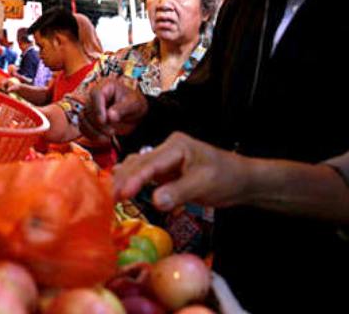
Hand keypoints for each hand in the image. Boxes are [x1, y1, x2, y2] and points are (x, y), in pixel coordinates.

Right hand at [80, 77, 146, 141]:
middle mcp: (95, 95)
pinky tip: (103, 138)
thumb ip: (122, 109)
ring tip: (109, 136)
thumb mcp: (133, 104)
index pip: (95, 94)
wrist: (135, 113)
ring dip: (94, 131)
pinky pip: (82, 126)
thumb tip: (110, 117)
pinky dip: (90, 135)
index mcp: (106, 86)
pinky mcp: (88, 118)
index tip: (104, 121)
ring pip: (83, 118)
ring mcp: (90, 106)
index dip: (97, 108)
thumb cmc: (134, 104)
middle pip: (88, 108)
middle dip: (99, 124)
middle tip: (112, 131)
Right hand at [112, 132, 250, 209]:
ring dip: (123, 180)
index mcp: (176, 146)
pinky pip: (143, 174)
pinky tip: (118, 188)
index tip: (120, 194)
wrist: (241, 180)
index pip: (149, 163)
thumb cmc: (226, 178)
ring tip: (107, 196)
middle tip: (107, 200)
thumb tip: (154, 202)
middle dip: (121, 180)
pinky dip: (130, 181)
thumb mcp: (203, 184)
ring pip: (137, 167)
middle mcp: (166, 148)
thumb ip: (178, 192)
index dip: (133, 179)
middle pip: (137, 163)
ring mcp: (164, 159)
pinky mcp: (164, 171)